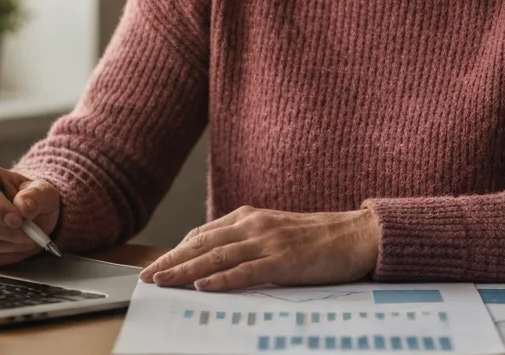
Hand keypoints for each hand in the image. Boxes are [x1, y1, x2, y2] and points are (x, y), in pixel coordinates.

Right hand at [0, 163, 60, 267]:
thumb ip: (36, 195)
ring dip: (8, 245)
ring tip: (27, 240)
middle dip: (8, 231)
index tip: (17, 219)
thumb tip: (24, 205)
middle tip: (29, 234)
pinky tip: (16, 249)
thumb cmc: (31, 198)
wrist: (28, 215)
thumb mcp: (42, 191)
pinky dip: (2, 257)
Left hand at [138, 206, 379, 291]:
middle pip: (203, 244)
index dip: (177, 250)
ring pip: (217, 258)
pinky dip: (222, 279)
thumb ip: (247, 243)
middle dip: (172, 261)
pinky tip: (204, 286)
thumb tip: (217, 262)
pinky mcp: (284, 261)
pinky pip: (246, 271)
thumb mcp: (276, 233)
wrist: (357, 235)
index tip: (157, 265)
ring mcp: (268, 242)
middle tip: (147, 277)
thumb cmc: (319, 239)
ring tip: (163, 282)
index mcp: (250, 217)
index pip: (203, 234)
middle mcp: (254, 225)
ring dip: (186, 271)